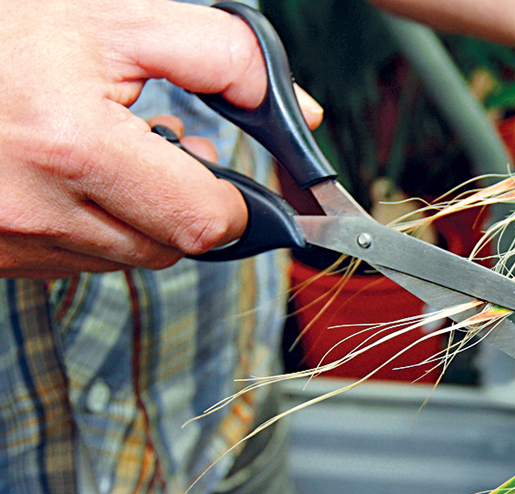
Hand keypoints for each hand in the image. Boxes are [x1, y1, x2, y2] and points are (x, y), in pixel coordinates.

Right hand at [0, 0, 322, 279]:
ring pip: (127, 257)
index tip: (230, 172)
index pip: (204, 222)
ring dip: (141, 213)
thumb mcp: (112, 18)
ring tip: (112, 148)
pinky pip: (77, 261)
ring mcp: (9, 239)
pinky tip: (73, 174)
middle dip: (188, 201)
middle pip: (171, 247)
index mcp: (71, 144)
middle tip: (168, 143)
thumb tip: (299, 114)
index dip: (235, 201)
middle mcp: (35, 207)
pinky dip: (94, 224)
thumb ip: (223, 57)